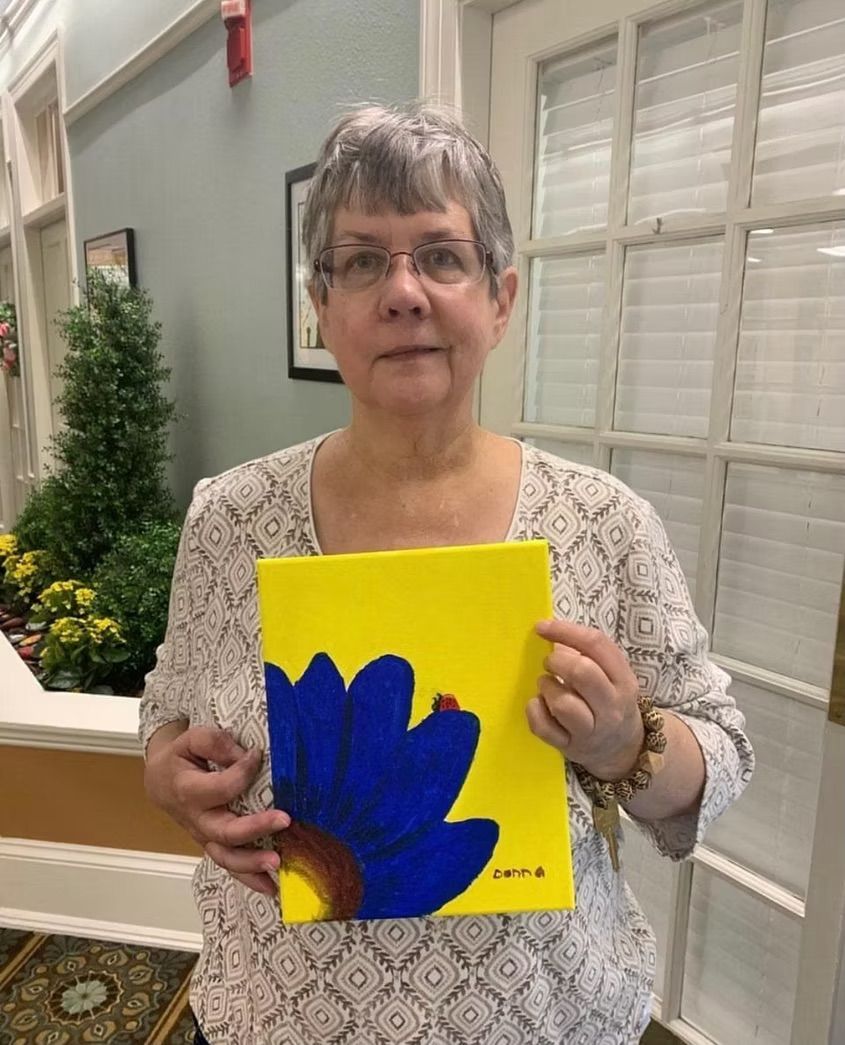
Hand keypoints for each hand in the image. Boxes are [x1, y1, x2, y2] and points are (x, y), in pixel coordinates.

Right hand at [144, 725, 289, 896]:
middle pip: (224, 831)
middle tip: (285, 820)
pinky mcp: (214, 844)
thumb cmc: (180, 758)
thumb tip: (246, 756)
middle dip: (255, 828)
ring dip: (253, 864)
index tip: (258, 754)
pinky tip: (272, 887)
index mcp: (189, 790)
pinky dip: (250, 879)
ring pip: (226, 857)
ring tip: (278, 864)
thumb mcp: (191, 739)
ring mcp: (205, 836)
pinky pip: (230, 865)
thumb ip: (215, 743)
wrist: (159, 781)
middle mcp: (197, 819)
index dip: (244, 771)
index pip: (222, 787)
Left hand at [527, 619, 643, 780]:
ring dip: (547, 687)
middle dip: (557, 661)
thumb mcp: (612, 675)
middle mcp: (611, 706)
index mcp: (623, 679)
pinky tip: (538, 704)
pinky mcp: (571, 747)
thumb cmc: (609, 700)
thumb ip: (587, 653)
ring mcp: (591, 730)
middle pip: (582, 672)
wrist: (622, 748)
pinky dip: (535, 711)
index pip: (596, 645)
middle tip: (550, 663)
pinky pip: (544, 727)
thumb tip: (548, 631)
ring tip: (547, 685)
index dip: (565, 630)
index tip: (542, 627)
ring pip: (563, 704)